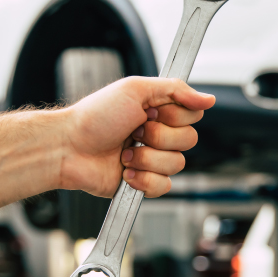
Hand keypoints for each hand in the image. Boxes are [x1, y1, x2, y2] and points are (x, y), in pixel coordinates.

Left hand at [60, 77, 214, 197]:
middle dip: (159, 137)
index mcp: (160, 111)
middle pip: (190, 140)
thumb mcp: (136, 89)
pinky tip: (126, 171)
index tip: (152, 111)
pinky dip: (144, 180)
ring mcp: (153, 159)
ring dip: (147, 158)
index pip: (193, 115)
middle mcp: (159, 135)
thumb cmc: (96, 116)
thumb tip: (209, 99)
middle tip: (135, 132)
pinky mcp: (144, 182)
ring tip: (125, 153)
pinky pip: (165, 186)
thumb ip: (176, 90)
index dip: (176, 116)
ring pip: (177, 164)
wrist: (68, 148)